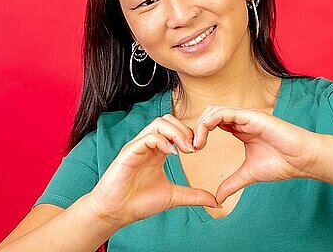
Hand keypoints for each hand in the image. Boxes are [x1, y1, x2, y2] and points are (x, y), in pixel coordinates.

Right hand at [88, 114, 218, 227]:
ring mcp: (138, 146)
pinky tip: (172, 154)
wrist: (116, 213)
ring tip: (186, 149)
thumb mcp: (174, 197)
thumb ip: (194, 196)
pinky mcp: (129, 152)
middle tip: (195, 148)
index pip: (175, 129)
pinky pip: (147, 137)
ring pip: (158, 123)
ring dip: (176, 133)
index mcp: (158, 151)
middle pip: (168, 120)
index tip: (200, 149)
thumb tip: (216, 201)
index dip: (190, 134)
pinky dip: (162, 141)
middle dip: (185, 130)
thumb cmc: (139, 203)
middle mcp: (148, 145)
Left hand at [192, 106, 323, 204]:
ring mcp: (246, 116)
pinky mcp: (251, 116)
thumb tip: (217, 199)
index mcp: (240, 129)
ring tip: (195, 145)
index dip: (199, 134)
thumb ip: (232, 183)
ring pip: (214, 111)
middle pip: (209, 114)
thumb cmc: (283, 163)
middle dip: (195, 129)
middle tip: (189, 148)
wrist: (303, 160)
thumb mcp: (249, 175)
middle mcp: (241, 120)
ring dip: (200, 126)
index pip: (212, 124)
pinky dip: (209, 122)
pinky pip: (224, 112)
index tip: (191, 152)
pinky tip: (204, 138)